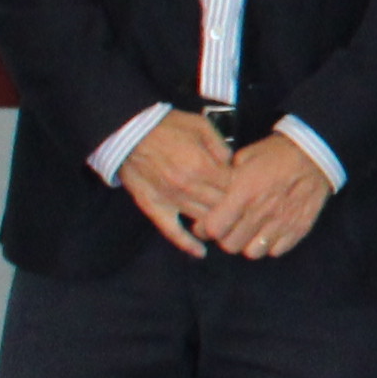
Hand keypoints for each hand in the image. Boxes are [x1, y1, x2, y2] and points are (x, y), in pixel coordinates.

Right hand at [119, 112, 237, 255]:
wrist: (128, 132)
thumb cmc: (167, 126)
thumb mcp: (201, 125)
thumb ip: (221, 146)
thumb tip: (234, 164)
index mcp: (202, 167)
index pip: (234, 189)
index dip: (244, 189)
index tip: (248, 188)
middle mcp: (189, 188)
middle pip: (222, 207)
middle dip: (235, 209)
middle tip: (242, 208)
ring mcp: (171, 200)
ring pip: (203, 221)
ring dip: (217, 225)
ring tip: (228, 226)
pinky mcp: (154, 208)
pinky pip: (172, 232)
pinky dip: (187, 244)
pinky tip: (200, 252)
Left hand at [202, 132, 335, 262]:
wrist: (315, 154)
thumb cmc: (276, 153)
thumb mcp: (244, 157)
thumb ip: (226, 179)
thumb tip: (212, 195)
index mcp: (244, 193)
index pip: (213, 228)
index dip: (205, 228)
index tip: (207, 224)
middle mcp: (261, 212)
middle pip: (230, 244)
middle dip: (225, 237)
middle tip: (229, 228)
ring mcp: (281, 223)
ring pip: (252, 252)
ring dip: (247, 244)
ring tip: (249, 232)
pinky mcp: (298, 229)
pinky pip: (276, 251)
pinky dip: (270, 245)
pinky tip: (268, 231)